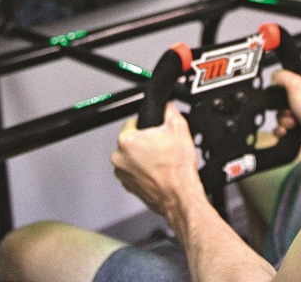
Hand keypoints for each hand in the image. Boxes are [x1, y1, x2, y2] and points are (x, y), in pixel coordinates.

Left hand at [111, 103, 204, 219]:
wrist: (180, 195)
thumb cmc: (177, 168)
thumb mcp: (179, 128)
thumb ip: (168, 110)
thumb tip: (165, 106)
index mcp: (127, 141)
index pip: (132, 122)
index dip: (147, 125)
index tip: (156, 131)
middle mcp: (119, 158)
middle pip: (131, 141)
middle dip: (145, 141)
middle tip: (161, 146)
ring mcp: (122, 174)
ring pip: (132, 157)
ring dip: (143, 157)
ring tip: (161, 160)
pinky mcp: (128, 186)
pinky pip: (134, 172)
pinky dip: (143, 171)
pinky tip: (158, 172)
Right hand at [270, 69, 300, 155]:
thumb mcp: (295, 84)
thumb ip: (282, 76)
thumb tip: (274, 77)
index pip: (288, 78)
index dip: (282, 86)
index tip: (283, 92)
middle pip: (281, 98)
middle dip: (282, 107)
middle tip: (290, 109)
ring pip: (280, 113)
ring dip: (284, 119)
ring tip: (293, 122)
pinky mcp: (297, 123)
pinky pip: (281, 125)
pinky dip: (282, 128)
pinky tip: (288, 129)